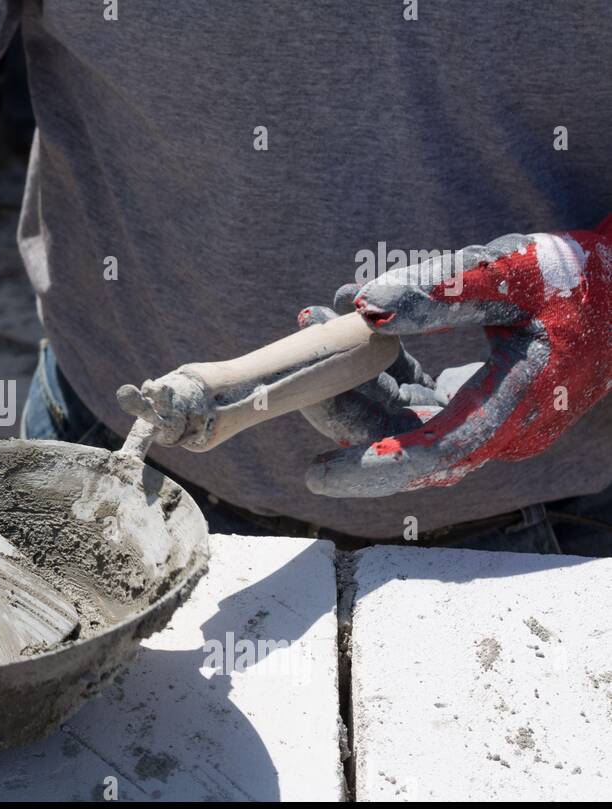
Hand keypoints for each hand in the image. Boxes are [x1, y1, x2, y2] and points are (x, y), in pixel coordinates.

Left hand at [301, 218, 611, 496]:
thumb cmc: (575, 276)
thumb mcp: (510, 270)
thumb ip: (442, 289)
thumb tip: (365, 303)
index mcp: (516, 406)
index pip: (433, 454)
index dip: (370, 467)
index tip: (314, 476)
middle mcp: (499, 426)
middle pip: (401, 438)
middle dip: (341, 404)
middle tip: (296, 363)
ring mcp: (485, 415)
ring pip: (399, 416)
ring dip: (351, 377)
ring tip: (312, 318)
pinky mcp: (475, 397)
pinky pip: (412, 394)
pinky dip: (377, 363)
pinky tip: (350, 315)